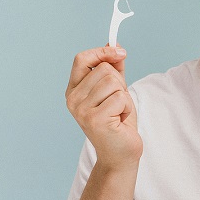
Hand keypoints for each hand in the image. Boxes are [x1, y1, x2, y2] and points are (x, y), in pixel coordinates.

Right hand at [65, 46, 142, 171]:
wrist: (120, 154)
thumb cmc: (118, 122)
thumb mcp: (115, 90)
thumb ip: (113, 68)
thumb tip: (114, 45)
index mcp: (73, 90)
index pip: (81, 59)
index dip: (101, 52)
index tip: (120, 52)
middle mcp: (73, 100)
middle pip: (104, 69)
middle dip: (119, 83)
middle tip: (117, 103)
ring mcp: (82, 110)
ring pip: (113, 82)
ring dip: (124, 96)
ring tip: (118, 112)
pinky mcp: (95, 119)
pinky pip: (120, 97)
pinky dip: (127, 107)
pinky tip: (120, 120)